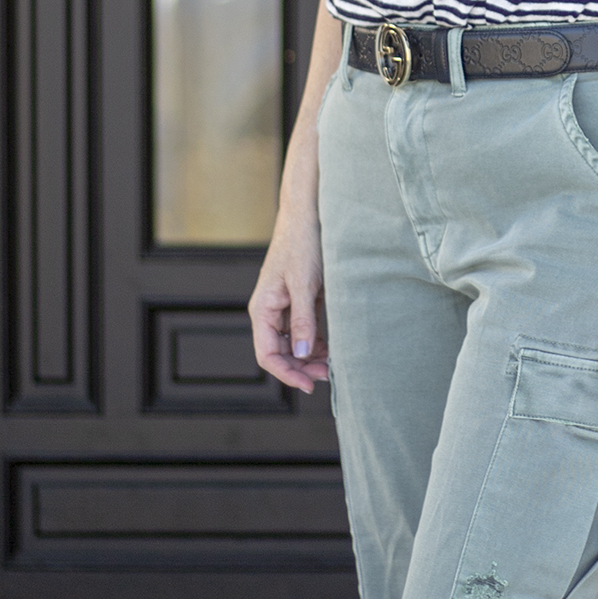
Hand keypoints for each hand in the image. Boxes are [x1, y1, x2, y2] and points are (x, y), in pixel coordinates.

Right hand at [248, 202, 328, 393]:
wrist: (309, 213)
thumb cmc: (303, 243)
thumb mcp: (305, 284)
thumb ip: (303, 319)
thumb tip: (303, 354)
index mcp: (263, 309)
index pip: (267, 354)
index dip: (287, 373)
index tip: (309, 385)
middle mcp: (270, 311)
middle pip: (281, 352)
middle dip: (302, 368)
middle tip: (329, 375)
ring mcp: (284, 306)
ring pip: (294, 343)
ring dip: (311, 357)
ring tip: (334, 364)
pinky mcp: (299, 300)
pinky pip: (305, 329)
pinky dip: (317, 341)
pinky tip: (333, 347)